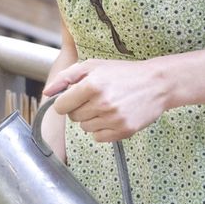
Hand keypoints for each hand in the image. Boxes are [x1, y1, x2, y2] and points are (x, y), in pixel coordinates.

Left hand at [44, 59, 167, 142]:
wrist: (157, 83)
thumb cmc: (123, 72)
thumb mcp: (93, 65)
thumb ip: (66, 77)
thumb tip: (47, 92)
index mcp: (92, 85)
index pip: (60, 106)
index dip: (65, 102)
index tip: (74, 98)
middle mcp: (102, 103)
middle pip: (73, 118)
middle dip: (80, 108)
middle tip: (95, 99)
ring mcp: (114, 119)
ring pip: (85, 128)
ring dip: (92, 119)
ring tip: (107, 106)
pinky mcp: (124, 131)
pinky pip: (98, 138)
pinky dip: (102, 129)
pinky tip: (113, 116)